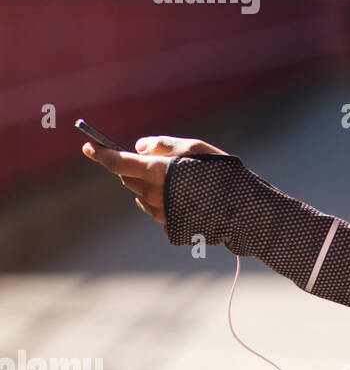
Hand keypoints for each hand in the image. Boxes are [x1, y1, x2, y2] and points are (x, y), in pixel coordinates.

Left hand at [81, 135, 228, 223]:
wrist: (242, 209)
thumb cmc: (220, 173)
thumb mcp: (195, 147)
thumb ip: (163, 144)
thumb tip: (138, 147)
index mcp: (156, 171)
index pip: (117, 162)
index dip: (100, 154)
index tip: (89, 146)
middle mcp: (152, 194)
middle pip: (127, 179)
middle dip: (130, 167)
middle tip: (147, 160)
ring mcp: (159, 212)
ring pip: (139, 194)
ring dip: (146, 184)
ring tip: (174, 179)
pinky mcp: (168, 225)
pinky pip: (154, 209)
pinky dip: (159, 200)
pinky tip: (182, 197)